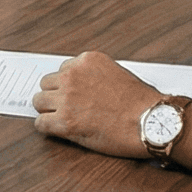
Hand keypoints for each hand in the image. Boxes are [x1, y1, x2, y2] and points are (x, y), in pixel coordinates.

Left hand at [31, 52, 161, 157]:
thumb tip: (83, 86)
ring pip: (39, 102)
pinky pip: (41, 124)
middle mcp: (73, 76)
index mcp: (87, 60)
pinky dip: (48, 128)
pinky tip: (59, 131)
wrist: (152, 121)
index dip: (68, 85)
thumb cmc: (142, 102)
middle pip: (46, 84)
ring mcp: (67, 98)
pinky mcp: (65, 122)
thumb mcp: (118, 73)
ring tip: (63, 119)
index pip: (62, 70)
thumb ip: (96, 75)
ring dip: (49, 111)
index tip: (74, 95)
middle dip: (55, 96)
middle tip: (68, 108)